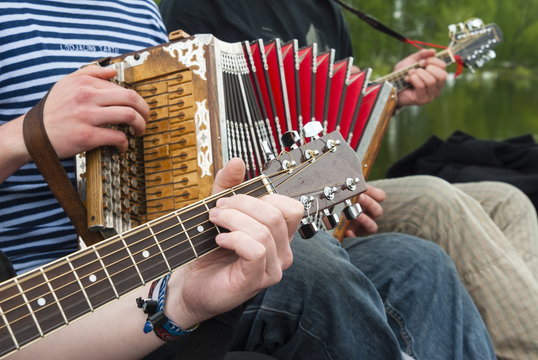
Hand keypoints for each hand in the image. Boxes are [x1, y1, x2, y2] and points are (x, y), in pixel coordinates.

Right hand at [43, 65, 148, 157]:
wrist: (33, 134)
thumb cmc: (53, 110)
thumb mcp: (66, 83)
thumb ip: (89, 73)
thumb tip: (113, 71)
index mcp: (85, 83)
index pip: (122, 87)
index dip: (136, 100)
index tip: (139, 109)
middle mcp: (87, 96)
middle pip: (131, 98)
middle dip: (145, 111)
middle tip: (146, 119)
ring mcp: (87, 116)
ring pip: (129, 115)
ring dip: (140, 125)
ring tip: (139, 132)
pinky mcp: (87, 135)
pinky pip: (117, 136)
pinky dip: (125, 143)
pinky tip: (122, 147)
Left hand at [166, 158, 302, 327]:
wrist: (190, 284)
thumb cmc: (208, 252)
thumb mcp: (219, 212)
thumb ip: (228, 186)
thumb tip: (237, 161)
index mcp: (279, 236)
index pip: (291, 207)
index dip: (265, 196)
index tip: (234, 198)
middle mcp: (282, 252)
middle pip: (277, 215)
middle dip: (243, 204)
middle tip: (218, 208)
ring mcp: (272, 269)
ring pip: (264, 231)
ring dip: (234, 219)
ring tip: (214, 220)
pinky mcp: (256, 281)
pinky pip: (256, 250)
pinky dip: (234, 239)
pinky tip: (219, 240)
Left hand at [344, 185, 385, 237]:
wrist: (331, 216)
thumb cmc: (340, 199)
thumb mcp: (345, 192)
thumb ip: (349, 189)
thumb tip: (347, 181)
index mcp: (370, 202)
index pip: (380, 196)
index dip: (374, 192)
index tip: (364, 187)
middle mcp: (370, 214)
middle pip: (378, 210)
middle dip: (369, 203)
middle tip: (359, 197)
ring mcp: (363, 226)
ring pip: (372, 226)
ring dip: (365, 220)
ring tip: (355, 215)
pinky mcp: (354, 235)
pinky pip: (356, 237)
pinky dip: (352, 234)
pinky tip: (347, 231)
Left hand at [395, 49, 446, 106]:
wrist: (390, 87)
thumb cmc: (402, 75)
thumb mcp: (411, 61)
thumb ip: (422, 55)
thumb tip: (433, 51)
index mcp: (437, 77)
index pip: (443, 67)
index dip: (433, 61)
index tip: (421, 61)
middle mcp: (437, 88)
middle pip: (442, 75)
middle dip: (428, 68)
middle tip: (417, 68)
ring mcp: (430, 95)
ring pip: (431, 81)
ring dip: (419, 74)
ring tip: (410, 74)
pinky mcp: (421, 100)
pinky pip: (421, 86)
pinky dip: (413, 79)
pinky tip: (407, 79)